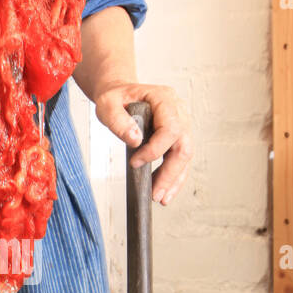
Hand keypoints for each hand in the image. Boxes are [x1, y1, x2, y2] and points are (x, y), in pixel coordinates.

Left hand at [93, 82, 192, 204]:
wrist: (121, 94)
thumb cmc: (116, 97)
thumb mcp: (107, 104)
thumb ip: (118, 120)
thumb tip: (135, 140)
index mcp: (164, 98)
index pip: (170, 129)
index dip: (155, 150)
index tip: (135, 162)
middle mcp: (178, 111)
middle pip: (183, 147)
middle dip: (169, 173)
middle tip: (155, 194)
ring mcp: (181, 124)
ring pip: (185, 156)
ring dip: (173, 179)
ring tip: (160, 198)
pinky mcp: (177, 137)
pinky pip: (180, 159)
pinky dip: (173, 177)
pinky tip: (164, 191)